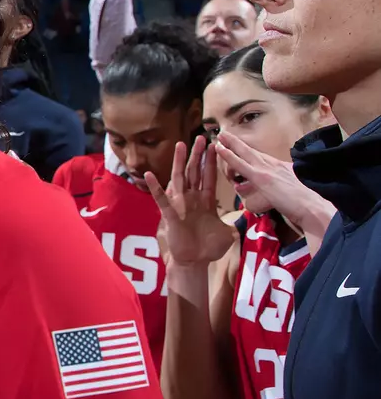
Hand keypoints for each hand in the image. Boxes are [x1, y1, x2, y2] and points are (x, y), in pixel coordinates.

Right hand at [147, 137, 235, 267]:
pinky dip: (156, 188)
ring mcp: (180, 205)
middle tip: (202, 137)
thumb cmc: (208, 248)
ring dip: (180, 162)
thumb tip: (247, 217)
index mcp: (206, 201)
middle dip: (199, 155)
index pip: (210, 176)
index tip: (215, 145)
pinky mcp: (170, 215)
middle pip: (195, 172)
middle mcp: (192, 199)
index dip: (212, 161)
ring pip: (180, 179)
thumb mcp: (228, 232)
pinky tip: (150, 175)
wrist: (194, 261)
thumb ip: (235, 221)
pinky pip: (162, 199)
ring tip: (181, 145)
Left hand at [215, 131, 336, 248]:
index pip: (262, 159)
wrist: (314, 207)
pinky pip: (240, 164)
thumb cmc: (308, 205)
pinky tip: (219, 148)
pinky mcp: (262, 177)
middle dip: (238, 143)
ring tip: (219, 135)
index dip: (250, 153)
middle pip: (252, 152)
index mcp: (282, 169)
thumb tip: (272, 194)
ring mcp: (268, 170)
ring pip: (245, 153)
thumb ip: (279, 191)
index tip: (241, 147)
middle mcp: (275, 165)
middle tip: (225, 134)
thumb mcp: (293, 193)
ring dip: (231, 144)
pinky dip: (229, 155)